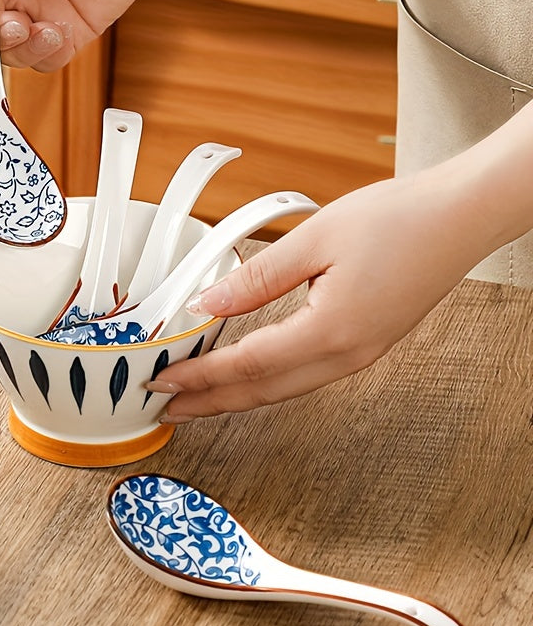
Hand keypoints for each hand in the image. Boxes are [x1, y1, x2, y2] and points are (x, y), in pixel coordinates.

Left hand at [149, 167, 495, 421]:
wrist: (462, 218)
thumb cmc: (399, 220)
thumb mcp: (315, 239)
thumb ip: (257, 278)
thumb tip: (208, 303)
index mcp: (331, 332)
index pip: (247, 365)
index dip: (200, 375)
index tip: (164, 380)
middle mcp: (346, 355)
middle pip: (263, 391)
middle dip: (211, 402)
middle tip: (170, 408)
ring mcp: (359, 356)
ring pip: (284, 389)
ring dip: (236, 396)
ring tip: (200, 398)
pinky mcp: (365, 345)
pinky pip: (304, 376)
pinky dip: (266, 381)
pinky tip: (249, 374)